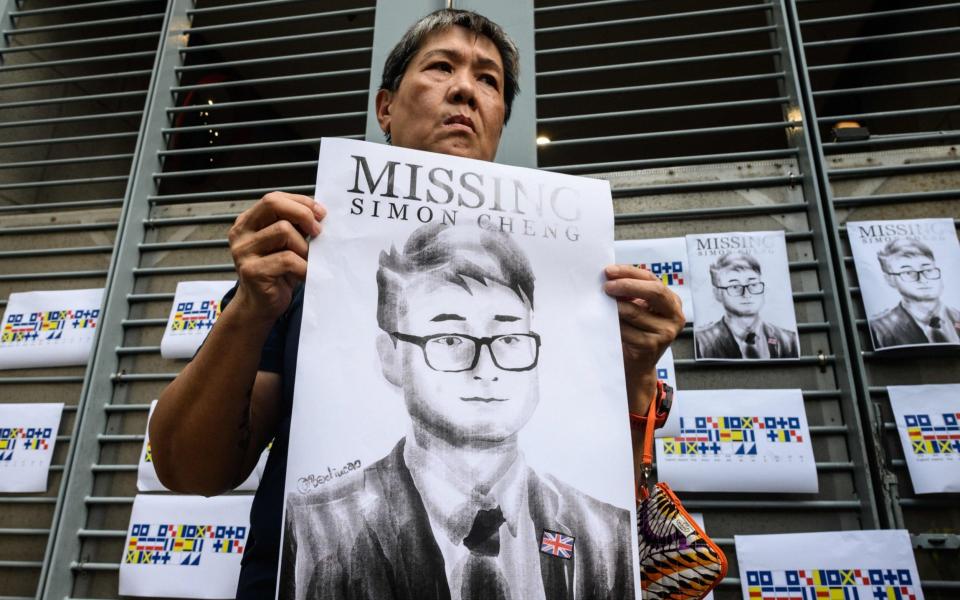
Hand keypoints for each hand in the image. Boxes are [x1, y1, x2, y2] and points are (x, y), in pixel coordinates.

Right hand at [228, 191, 324, 323]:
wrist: (260, 307)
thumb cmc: (278, 273)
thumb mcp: (285, 244)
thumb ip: (294, 226)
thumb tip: (319, 212)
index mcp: (248, 222)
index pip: (274, 198)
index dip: (300, 202)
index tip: (321, 213)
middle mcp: (241, 233)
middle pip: (273, 204)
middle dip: (302, 213)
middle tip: (318, 231)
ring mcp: (243, 251)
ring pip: (283, 231)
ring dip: (304, 246)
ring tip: (307, 260)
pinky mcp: (251, 271)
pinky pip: (287, 259)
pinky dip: (303, 267)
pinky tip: (304, 274)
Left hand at [603, 264, 684, 412]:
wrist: (636, 365)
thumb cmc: (635, 331)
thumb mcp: (639, 308)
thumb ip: (631, 293)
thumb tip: (609, 276)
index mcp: (672, 302)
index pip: (652, 280)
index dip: (630, 273)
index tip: (608, 271)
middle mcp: (675, 316)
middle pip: (654, 292)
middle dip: (627, 285)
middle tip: (606, 286)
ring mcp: (666, 333)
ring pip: (635, 312)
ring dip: (615, 306)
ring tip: (602, 304)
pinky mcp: (652, 346)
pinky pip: (626, 329)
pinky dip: (613, 324)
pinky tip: (606, 322)